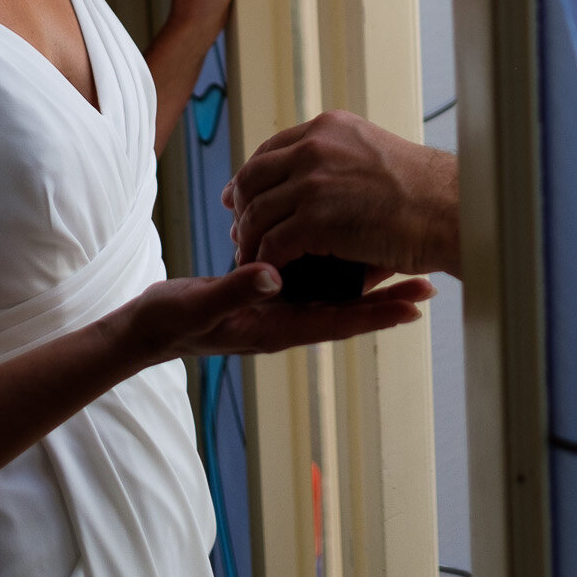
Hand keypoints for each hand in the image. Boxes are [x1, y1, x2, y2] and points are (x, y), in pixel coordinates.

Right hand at [123, 262, 434, 361]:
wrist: (147, 327)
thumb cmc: (169, 321)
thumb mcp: (199, 304)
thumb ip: (234, 289)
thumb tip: (274, 274)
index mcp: (276, 326)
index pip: (338, 321)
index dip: (378, 313)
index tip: (416, 305)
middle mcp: (285, 318)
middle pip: (347, 310)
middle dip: (388, 298)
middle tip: (430, 282)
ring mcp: (278, 307)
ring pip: (334, 293)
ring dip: (369, 281)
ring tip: (405, 262)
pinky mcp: (268, 291)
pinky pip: (312, 280)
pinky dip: (337, 266)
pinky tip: (352, 249)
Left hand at [224, 110, 460, 278]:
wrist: (452, 210)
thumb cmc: (426, 195)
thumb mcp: (374, 159)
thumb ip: (337, 169)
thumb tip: (309, 197)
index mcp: (329, 128)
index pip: (272, 149)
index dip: (252, 177)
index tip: (241, 197)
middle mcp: (315, 146)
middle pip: (253, 177)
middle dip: (241, 207)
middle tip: (240, 232)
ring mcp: (313, 181)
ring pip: (257, 212)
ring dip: (249, 239)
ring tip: (250, 259)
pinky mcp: (316, 218)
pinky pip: (272, 242)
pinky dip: (264, 261)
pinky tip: (269, 274)